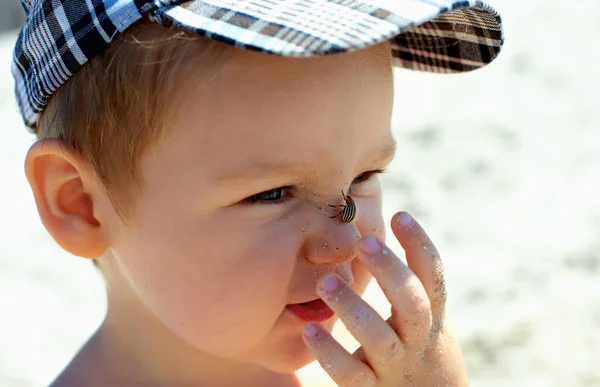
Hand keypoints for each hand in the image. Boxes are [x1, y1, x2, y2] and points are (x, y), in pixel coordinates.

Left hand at [302, 212, 467, 386]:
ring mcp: (397, 367)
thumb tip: (369, 231)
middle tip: (364, 241)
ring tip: (326, 283)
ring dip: (353, 308)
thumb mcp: (422, 317)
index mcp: (433, 316)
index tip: (400, 214)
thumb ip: (404, 284)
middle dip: (390, 271)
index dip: (421, 245)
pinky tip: (308, 329)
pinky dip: (330, 353)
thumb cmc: (418, 348)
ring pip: (379, 338)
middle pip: (413, 304)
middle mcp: (419, 340)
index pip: (433, 277)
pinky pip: (350, 375)